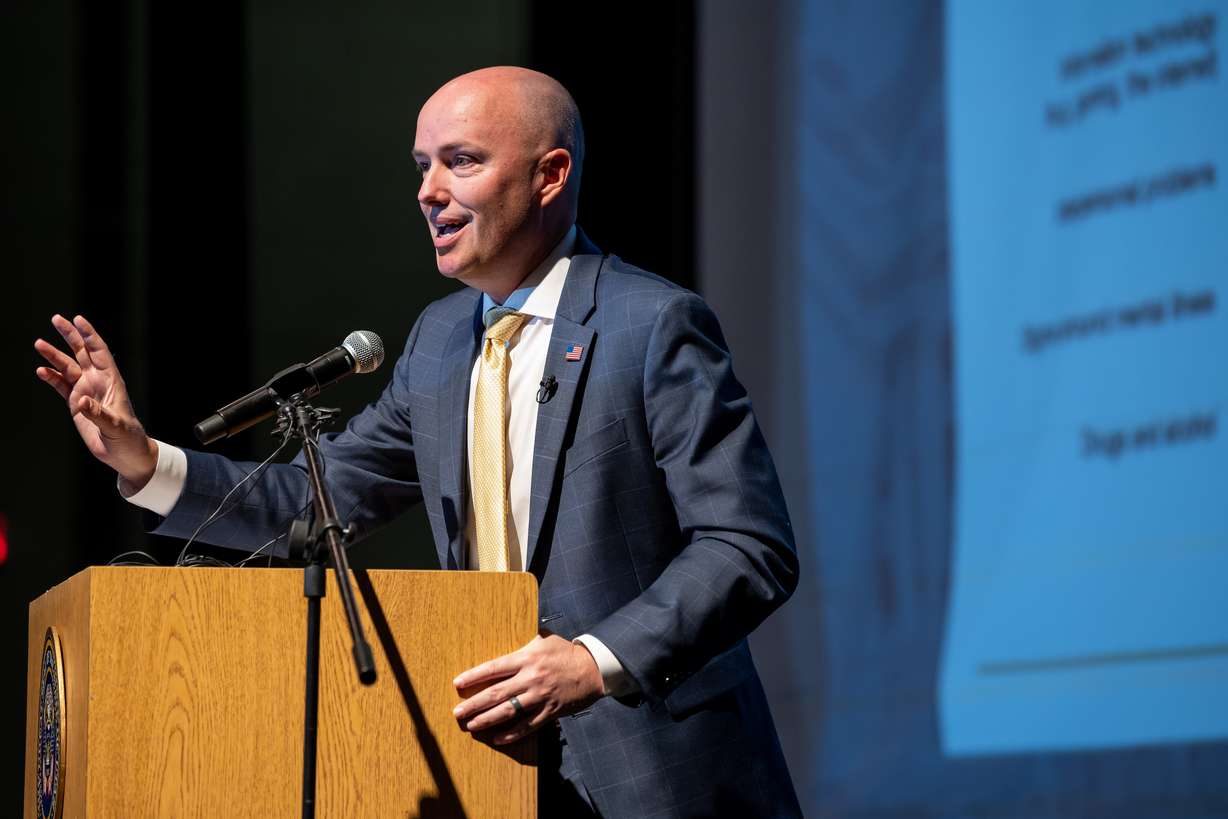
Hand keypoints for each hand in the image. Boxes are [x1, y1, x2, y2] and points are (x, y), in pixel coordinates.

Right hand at [34, 315, 157, 487]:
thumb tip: (80, 401)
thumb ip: (98, 413)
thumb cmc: (127, 438)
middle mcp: (98, 381)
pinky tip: (41, 371)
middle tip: (56, 319)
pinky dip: (51, 378)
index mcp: (112, 380)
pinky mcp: (76, 404)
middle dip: (70, 335)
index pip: (99, 352)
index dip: (89, 335)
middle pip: (82, 352)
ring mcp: (86, 391)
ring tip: (39, 344)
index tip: (78, 319)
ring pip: (68, 367)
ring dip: (54, 356)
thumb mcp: (115, 426)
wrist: (124, 454)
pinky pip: (61, 386)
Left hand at [452, 633, 602, 744]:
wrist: (593, 669)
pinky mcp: (550, 711)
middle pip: (496, 693)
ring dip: (487, 720)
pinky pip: (528, 725)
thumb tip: (505, 639)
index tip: (457, 684)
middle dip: (474, 703)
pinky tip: (497, 739)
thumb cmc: (566, 652)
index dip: (473, 676)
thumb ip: (523, 643)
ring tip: (471, 726)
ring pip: (508, 711)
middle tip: (457, 712)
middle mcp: (530, 678)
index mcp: (526, 658)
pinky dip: (512, 734)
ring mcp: (540, 696)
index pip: (493, 668)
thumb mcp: (543, 639)